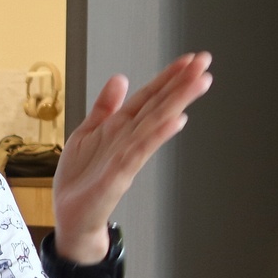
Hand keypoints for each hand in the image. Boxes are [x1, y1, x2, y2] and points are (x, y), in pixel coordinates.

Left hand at [52, 52, 211, 261]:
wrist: (72, 217)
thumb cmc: (81, 180)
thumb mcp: (87, 133)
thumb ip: (105, 107)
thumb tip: (120, 78)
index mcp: (120, 127)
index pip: (150, 96)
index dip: (168, 77)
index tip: (190, 59)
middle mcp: (128, 139)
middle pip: (160, 105)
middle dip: (182, 83)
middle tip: (205, 62)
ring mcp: (127, 156)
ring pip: (156, 123)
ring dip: (178, 102)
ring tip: (200, 82)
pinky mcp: (119, 174)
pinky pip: (141, 151)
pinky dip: (158, 135)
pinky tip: (176, 120)